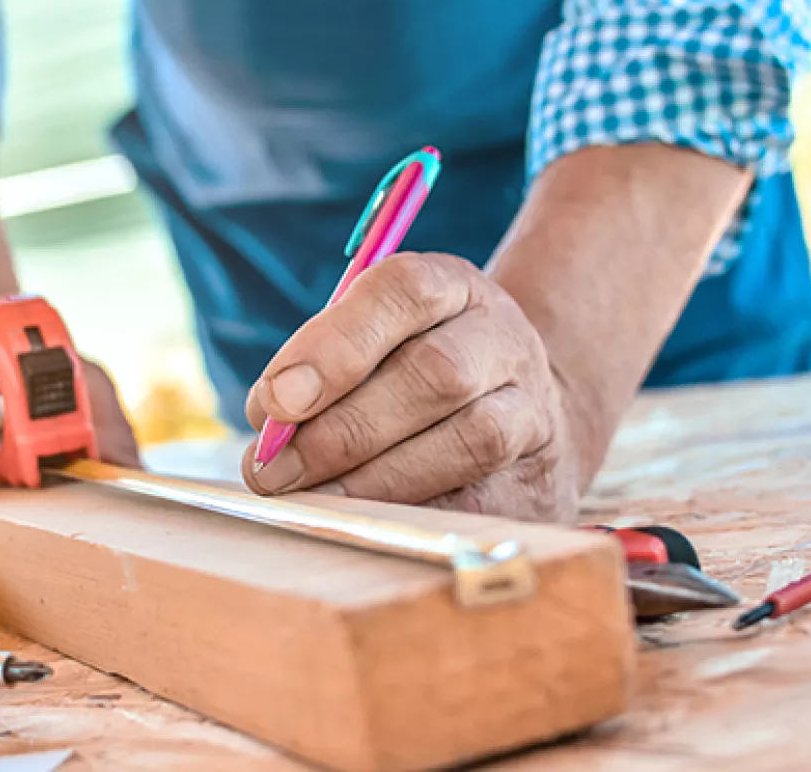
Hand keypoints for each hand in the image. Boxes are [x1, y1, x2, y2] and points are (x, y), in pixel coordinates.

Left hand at [242, 252, 583, 522]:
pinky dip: (414, 514)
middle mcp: (503, 340)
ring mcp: (534, 410)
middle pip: (436, 372)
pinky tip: (363, 523)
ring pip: (471, 439)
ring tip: (311, 499)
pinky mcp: (540, 482)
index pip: (404, 291)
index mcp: (454, 288)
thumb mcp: (373, 343)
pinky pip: (482, 503)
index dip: (335, 345)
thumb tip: (270, 421)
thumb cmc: (414, 376)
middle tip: (274, 469)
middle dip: (343, 428)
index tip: (276, 401)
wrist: (527, 417)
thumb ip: (319, 368)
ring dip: (376, 478)